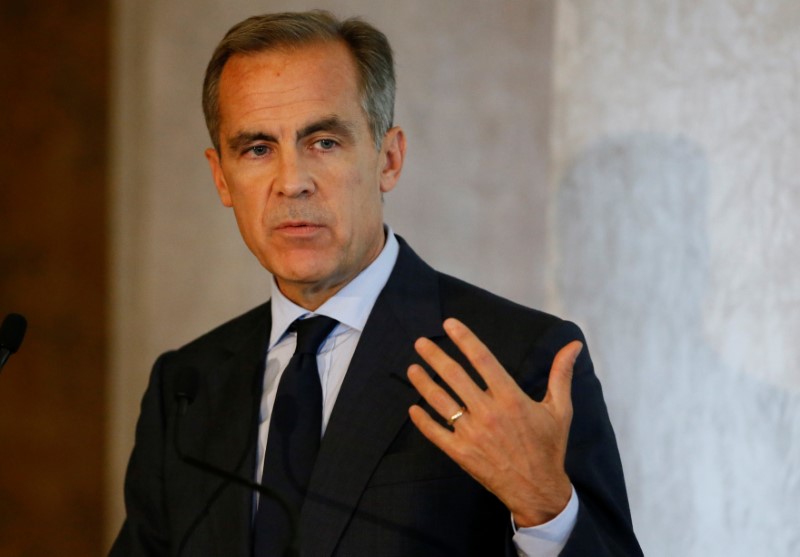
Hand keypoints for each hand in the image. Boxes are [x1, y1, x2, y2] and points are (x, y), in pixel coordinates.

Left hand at [407, 317, 582, 526]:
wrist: (538, 489)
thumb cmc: (548, 447)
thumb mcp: (560, 409)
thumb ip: (561, 374)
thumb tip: (574, 345)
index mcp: (511, 398)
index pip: (483, 359)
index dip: (465, 339)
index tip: (449, 324)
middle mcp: (488, 412)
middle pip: (455, 376)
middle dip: (435, 356)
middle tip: (420, 342)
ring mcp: (472, 433)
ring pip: (441, 401)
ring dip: (423, 383)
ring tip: (412, 368)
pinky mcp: (461, 453)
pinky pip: (436, 433)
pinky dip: (423, 420)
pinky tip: (413, 408)